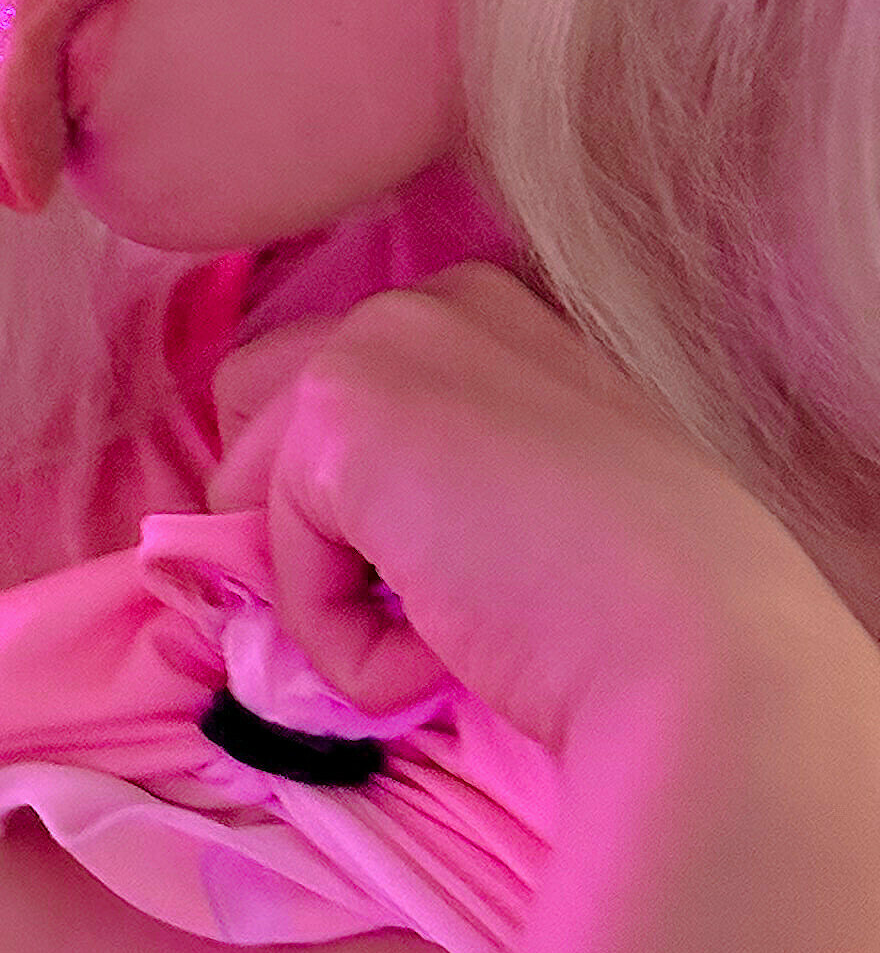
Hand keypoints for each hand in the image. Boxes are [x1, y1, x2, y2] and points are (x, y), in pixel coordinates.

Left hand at [205, 263, 846, 759]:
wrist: (702, 650)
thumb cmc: (644, 602)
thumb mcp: (529, 497)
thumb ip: (426, 477)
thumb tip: (294, 532)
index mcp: (483, 310)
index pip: (331, 392)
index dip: (356, 501)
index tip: (456, 564)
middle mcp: (422, 302)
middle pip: (256, 414)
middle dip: (306, 522)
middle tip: (432, 601)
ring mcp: (375, 346)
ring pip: (250, 493)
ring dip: (331, 590)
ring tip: (456, 624)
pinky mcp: (337, 419)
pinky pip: (279, 569)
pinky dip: (347, 644)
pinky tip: (450, 646)